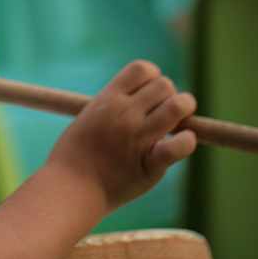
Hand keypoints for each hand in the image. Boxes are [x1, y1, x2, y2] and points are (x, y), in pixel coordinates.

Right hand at [46, 60, 196, 213]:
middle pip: (165, 85)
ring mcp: (139, 138)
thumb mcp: (87, 118)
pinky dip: (187, 141)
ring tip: (177, 124)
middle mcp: (125, 114)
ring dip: (184, 111)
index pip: (142, 69)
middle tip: (161, 114)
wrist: (70, 189)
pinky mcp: (151, 163)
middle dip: (169, 96)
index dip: (152, 77)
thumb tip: (138, 99)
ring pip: (179, 106)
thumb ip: (112, 106)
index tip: (148, 94)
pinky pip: (181, 144)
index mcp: (108, 100)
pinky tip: (180, 144)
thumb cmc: (74, 156)